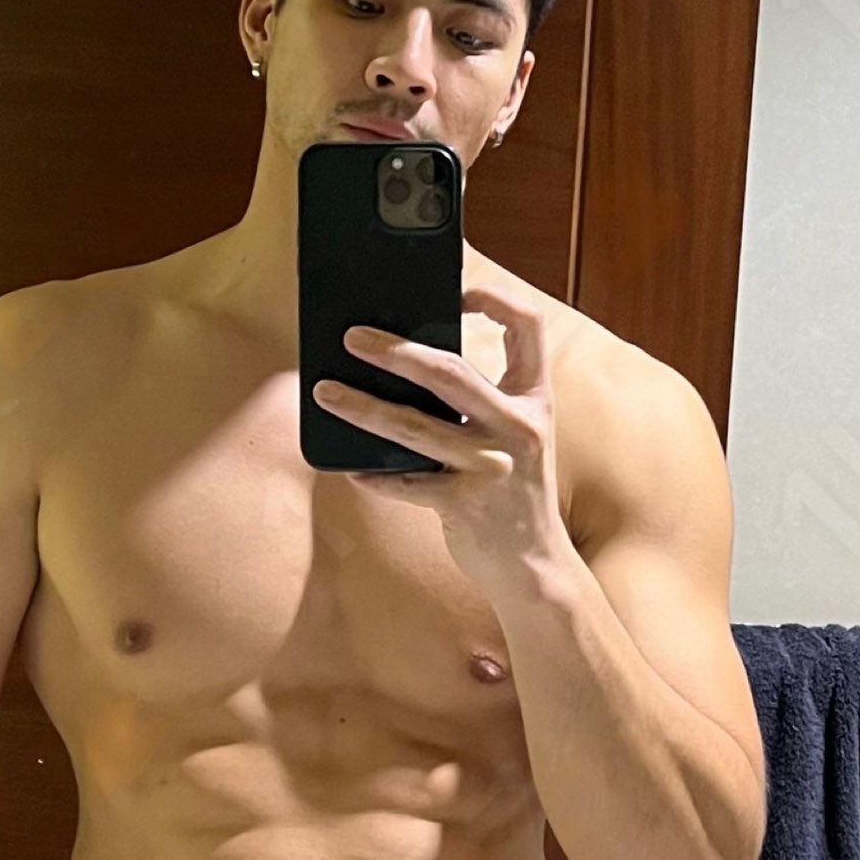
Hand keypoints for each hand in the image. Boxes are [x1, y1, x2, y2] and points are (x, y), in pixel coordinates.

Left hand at [309, 283, 570, 591]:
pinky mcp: (464, 506)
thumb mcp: (516, 439)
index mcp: (534, 401)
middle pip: (450, 373)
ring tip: (324, 392)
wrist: (536, 568)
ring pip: (414, 427)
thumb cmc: (514, 495)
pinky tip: (350, 466)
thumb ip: (483, 405)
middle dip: (396, 350)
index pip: (529, 329)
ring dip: (362, 407)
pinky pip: (405, 483)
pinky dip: (374, 474)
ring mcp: (490, 468)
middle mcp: (518, 429)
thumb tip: (411, 368)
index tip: (459, 291)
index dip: (496, 299)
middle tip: (352, 337)